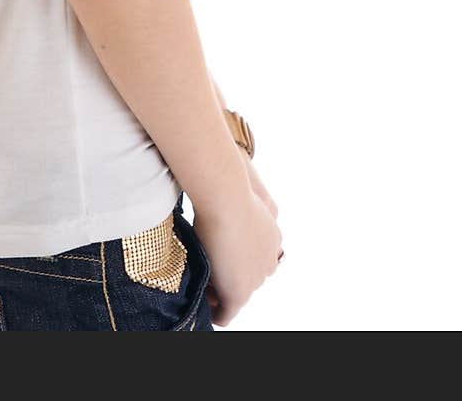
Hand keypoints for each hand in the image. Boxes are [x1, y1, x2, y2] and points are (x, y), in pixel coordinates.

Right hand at [203, 148, 279, 315]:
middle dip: (229, 274)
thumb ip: (247, 177)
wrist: (225, 193)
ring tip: (201, 279)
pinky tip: (202, 304)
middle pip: (249, 275)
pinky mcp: (239, 293)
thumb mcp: (246, 175)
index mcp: (272, 231)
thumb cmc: (232, 179)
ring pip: (237, 292)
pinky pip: (226, 313)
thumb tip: (240, 158)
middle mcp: (270, 256)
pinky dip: (216, 312)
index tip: (217, 251)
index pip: (258, 254)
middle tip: (206, 266)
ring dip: (220, 289)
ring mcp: (256, 276)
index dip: (236, 256)